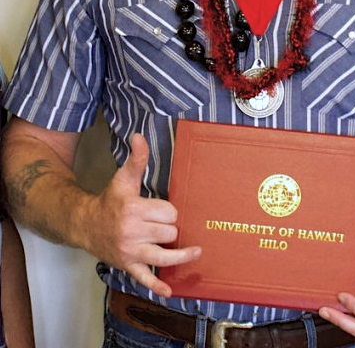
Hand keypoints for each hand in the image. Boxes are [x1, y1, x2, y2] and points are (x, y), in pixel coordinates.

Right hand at [83, 133, 200, 296]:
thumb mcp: (124, 178)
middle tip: (163, 225)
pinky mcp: (127, 265)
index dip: (169, 212)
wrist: (85, 224)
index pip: (168, 213)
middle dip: (171, 229)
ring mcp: (130, 251)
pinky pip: (144, 277)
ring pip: (163, 256)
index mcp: (134, 209)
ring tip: (196, 252)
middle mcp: (132, 232)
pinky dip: (156, 285)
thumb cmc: (110, 201)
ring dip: (181, 256)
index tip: (163, 210)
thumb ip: (137, 159)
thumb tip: (139, 135)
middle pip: (169, 233)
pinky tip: (170, 291)